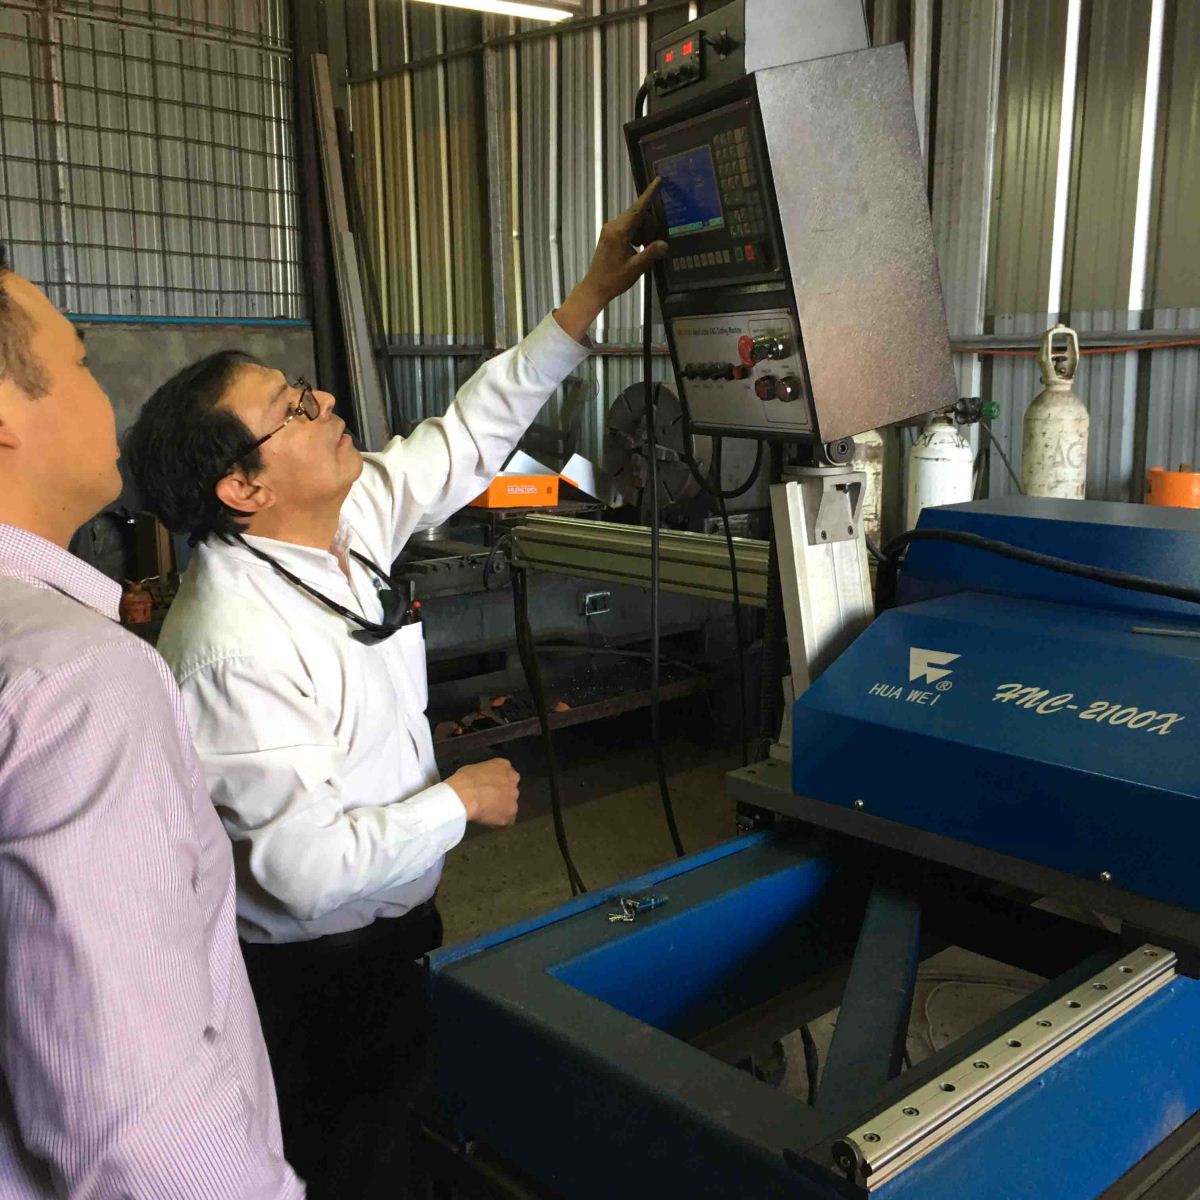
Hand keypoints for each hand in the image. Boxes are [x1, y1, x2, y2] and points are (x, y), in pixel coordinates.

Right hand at [446, 757, 519, 826]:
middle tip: (488, 800)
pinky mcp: (511, 812)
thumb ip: (484, 774)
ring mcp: (513, 796)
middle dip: (502, 795)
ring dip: (501, 808)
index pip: (505, 773)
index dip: (497, 782)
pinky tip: (488, 820)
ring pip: (510, 804)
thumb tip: (480, 782)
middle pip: (510, 788)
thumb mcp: (473, 769)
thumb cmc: (464, 781)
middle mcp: (512, 779)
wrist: (465, 796)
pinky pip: (508, 819)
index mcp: (503, 765)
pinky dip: (500, 821)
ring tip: (486, 812)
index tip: (489, 787)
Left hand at [554, 178, 668, 340]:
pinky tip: (637, 249)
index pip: (637, 209)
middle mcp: (613, 226)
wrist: (595, 288)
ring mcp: (610, 230)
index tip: (658, 181)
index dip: (649, 194)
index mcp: (618, 232)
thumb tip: (665, 244)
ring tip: (643, 249)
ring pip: (634, 221)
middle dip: (649, 226)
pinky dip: (637, 235)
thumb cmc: (614, 280)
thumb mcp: (635, 268)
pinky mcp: (610, 235)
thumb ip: (650, 254)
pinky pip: (628, 227)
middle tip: (650, 245)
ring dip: (643, 232)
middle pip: (638, 215)